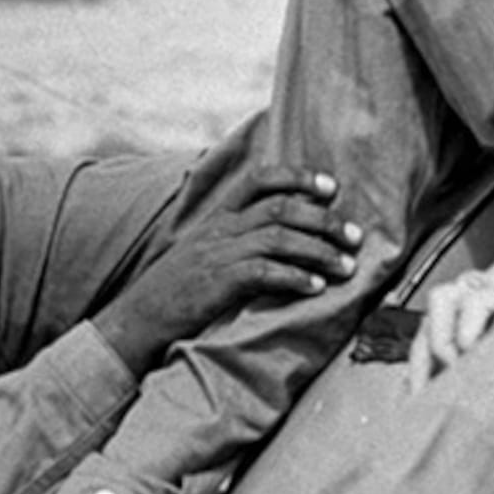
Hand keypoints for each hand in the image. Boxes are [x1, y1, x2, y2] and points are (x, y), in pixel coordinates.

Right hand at [93, 164, 360, 374]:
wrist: (140, 316)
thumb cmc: (178, 289)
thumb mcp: (203, 251)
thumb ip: (236, 238)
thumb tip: (282, 234)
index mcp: (217, 217)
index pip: (259, 180)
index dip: (297, 177)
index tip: (331, 186)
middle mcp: (220, 228)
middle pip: (280, 208)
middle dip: (323, 219)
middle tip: (353, 235)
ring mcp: (218, 254)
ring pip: (278, 238)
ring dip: (318, 250)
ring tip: (345, 266)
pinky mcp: (218, 283)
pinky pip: (264, 272)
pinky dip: (295, 278)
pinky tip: (316, 288)